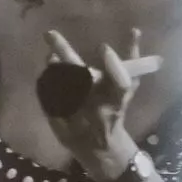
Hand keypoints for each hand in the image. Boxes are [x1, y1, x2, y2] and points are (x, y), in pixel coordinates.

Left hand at [40, 26, 162, 181]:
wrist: (102, 150)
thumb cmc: (115, 113)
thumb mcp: (128, 90)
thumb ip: (132, 62)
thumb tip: (134, 30)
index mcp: (117, 102)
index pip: (120, 84)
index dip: (113, 67)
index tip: (104, 47)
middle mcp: (97, 111)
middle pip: (81, 80)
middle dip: (65, 55)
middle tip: (51, 34)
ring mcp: (77, 120)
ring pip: (59, 88)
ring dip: (53, 69)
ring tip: (51, 55)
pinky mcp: (60, 126)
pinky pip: (48, 99)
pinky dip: (46, 83)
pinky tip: (48, 74)